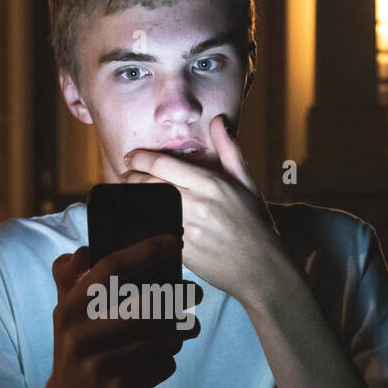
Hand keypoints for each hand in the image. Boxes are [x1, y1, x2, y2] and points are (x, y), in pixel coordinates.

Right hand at [41, 236, 203, 387]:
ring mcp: (103, 364)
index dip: (145, 251)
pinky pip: (162, 365)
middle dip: (179, 296)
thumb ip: (69, 279)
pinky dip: (169, 359)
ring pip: (161, 336)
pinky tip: (164, 356)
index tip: (174, 242)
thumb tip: (83, 250)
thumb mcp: (63, 317)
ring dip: (182, 328)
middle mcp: (83, 335)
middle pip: (146, 305)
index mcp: (69, 309)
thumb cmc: (74, 354)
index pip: (110, 269)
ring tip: (189, 324)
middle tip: (196, 292)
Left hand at [120, 114, 283, 302]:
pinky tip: (137, 219)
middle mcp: (196, 206)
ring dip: (132, 199)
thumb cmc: (255, 224)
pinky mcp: (181, 252)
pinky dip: (142, 223)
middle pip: (149, 184)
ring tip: (127, 193)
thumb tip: (218, 119)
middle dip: (131, 177)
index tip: (131, 157)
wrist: (262, 268)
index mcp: (210, 185)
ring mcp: (187, 230)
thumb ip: (229, 150)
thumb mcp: (246, 183)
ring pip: (147, 207)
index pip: (163, 164)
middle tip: (125, 175)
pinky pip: (153, 232)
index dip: (141, 158)